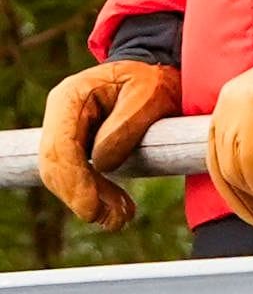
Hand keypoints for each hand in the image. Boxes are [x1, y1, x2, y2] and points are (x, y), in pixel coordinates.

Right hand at [37, 61, 181, 230]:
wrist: (155, 73)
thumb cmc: (153, 80)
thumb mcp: (150, 94)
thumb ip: (126, 126)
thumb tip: (102, 163)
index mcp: (72, 96)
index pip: (61, 145)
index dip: (74, 180)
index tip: (91, 208)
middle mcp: (61, 114)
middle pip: (56, 166)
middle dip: (81, 198)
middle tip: (114, 221)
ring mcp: (65, 131)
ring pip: (64, 177)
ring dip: (89, 202)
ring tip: (120, 219)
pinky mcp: (76, 147)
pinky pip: (77, 177)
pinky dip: (95, 196)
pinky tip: (118, 211)